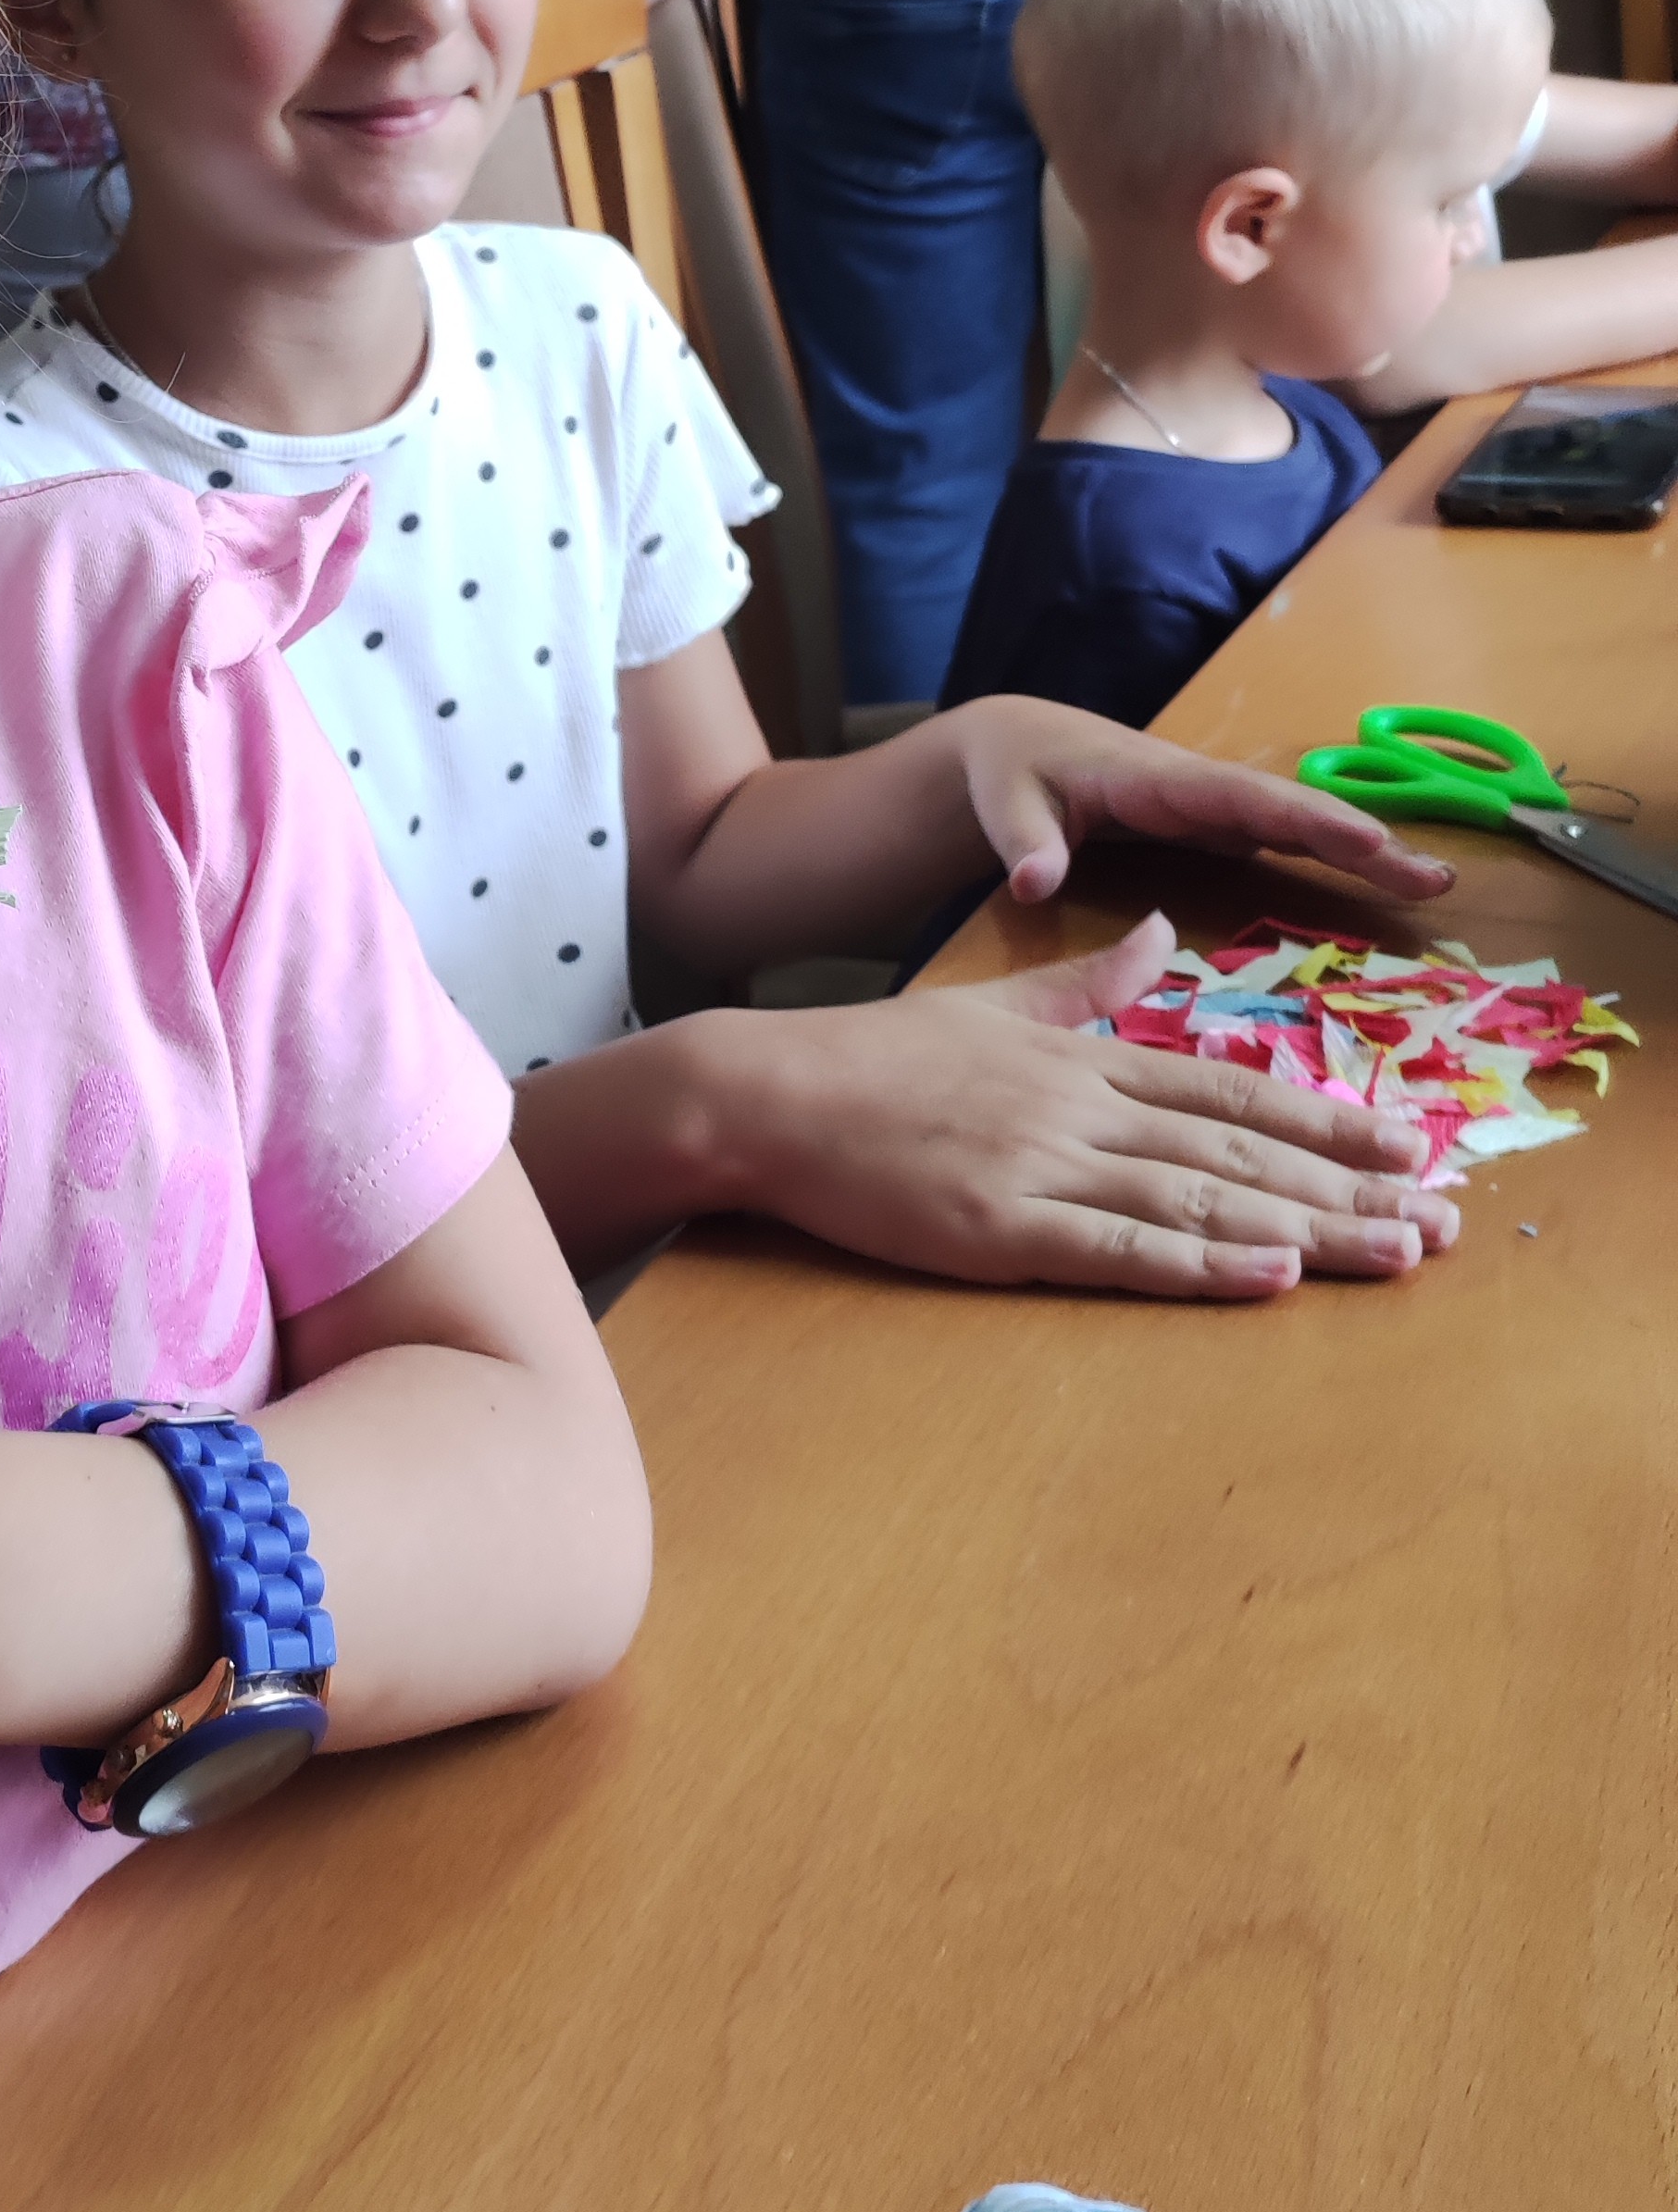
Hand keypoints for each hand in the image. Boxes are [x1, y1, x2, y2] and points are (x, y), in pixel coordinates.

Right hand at [737, 913, 1459, 1299]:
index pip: (1232, 1089)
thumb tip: (1159, 934)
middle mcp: (1079, 1107)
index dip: (1330, 1120)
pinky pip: (1116, 1249)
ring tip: (1396, 1253)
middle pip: (1239, 1148)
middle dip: (1351, 1186)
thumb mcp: (990, 1003)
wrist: (765, 1091)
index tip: (1412, 1145)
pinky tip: (1267, 1276)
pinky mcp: (997, 1228)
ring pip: (1199, 1199)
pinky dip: (1198, 1264)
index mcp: (1082, 1059)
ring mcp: (1041, 1167)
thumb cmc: (870, 1058)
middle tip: (1445, 1217)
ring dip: (1307, 1231)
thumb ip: (1085, 983)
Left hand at [948, 696, 1454, 909]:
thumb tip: (1037, 883)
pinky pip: (1286, 838)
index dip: (1303, 817)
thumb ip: (1024, 841)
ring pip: (1301, 824)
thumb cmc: (1013, 774)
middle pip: (1292, 810)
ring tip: (1436, 882)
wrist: (1018, 746)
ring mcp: (1215, 805)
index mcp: (1156, 779)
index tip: (1367, 839)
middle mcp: (1200, 787)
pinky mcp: (1217, 824)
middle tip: (1434, 875)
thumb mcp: (1006, 805)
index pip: (1240, 798)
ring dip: (1366, 850)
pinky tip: (1386, 879)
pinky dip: (1337, 855)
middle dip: (1363, 838)